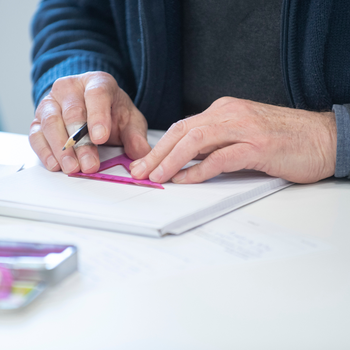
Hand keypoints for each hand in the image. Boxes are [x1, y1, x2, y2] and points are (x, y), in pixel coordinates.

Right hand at [29, 72, 150, 173]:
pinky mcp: (39, 119)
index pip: (96, 95)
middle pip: (73, 112)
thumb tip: (142, 155)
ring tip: (73, 168)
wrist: (92, 105)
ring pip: (51, 123)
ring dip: (62, 149)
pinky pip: (37, 134)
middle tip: (89, 164)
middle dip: (81, 142)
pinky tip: (55, 164)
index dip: (98, 117)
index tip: (101, 138)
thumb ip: (136, 136)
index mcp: (97, 83)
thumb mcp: (130, 120)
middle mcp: (71, 89)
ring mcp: (52, 102)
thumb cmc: (111, 111)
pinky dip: (44, 150)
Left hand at [130, 97, 336, 183]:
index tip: (143, 164)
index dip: (159, 146)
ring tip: (155, 177)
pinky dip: (199, 170)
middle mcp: (230, 114)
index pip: (182, 127)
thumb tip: (184, 160)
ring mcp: (244, 128)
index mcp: (223, 111)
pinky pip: (221, 157)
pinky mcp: (258, 146)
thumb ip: (214, 144)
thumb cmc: (282, 140)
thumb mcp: (241, 135)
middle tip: (139, 172)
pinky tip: (186, 180)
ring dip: (171, 160)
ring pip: (196, 141)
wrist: (323, 138)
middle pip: (182, 132)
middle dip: (156, 154)